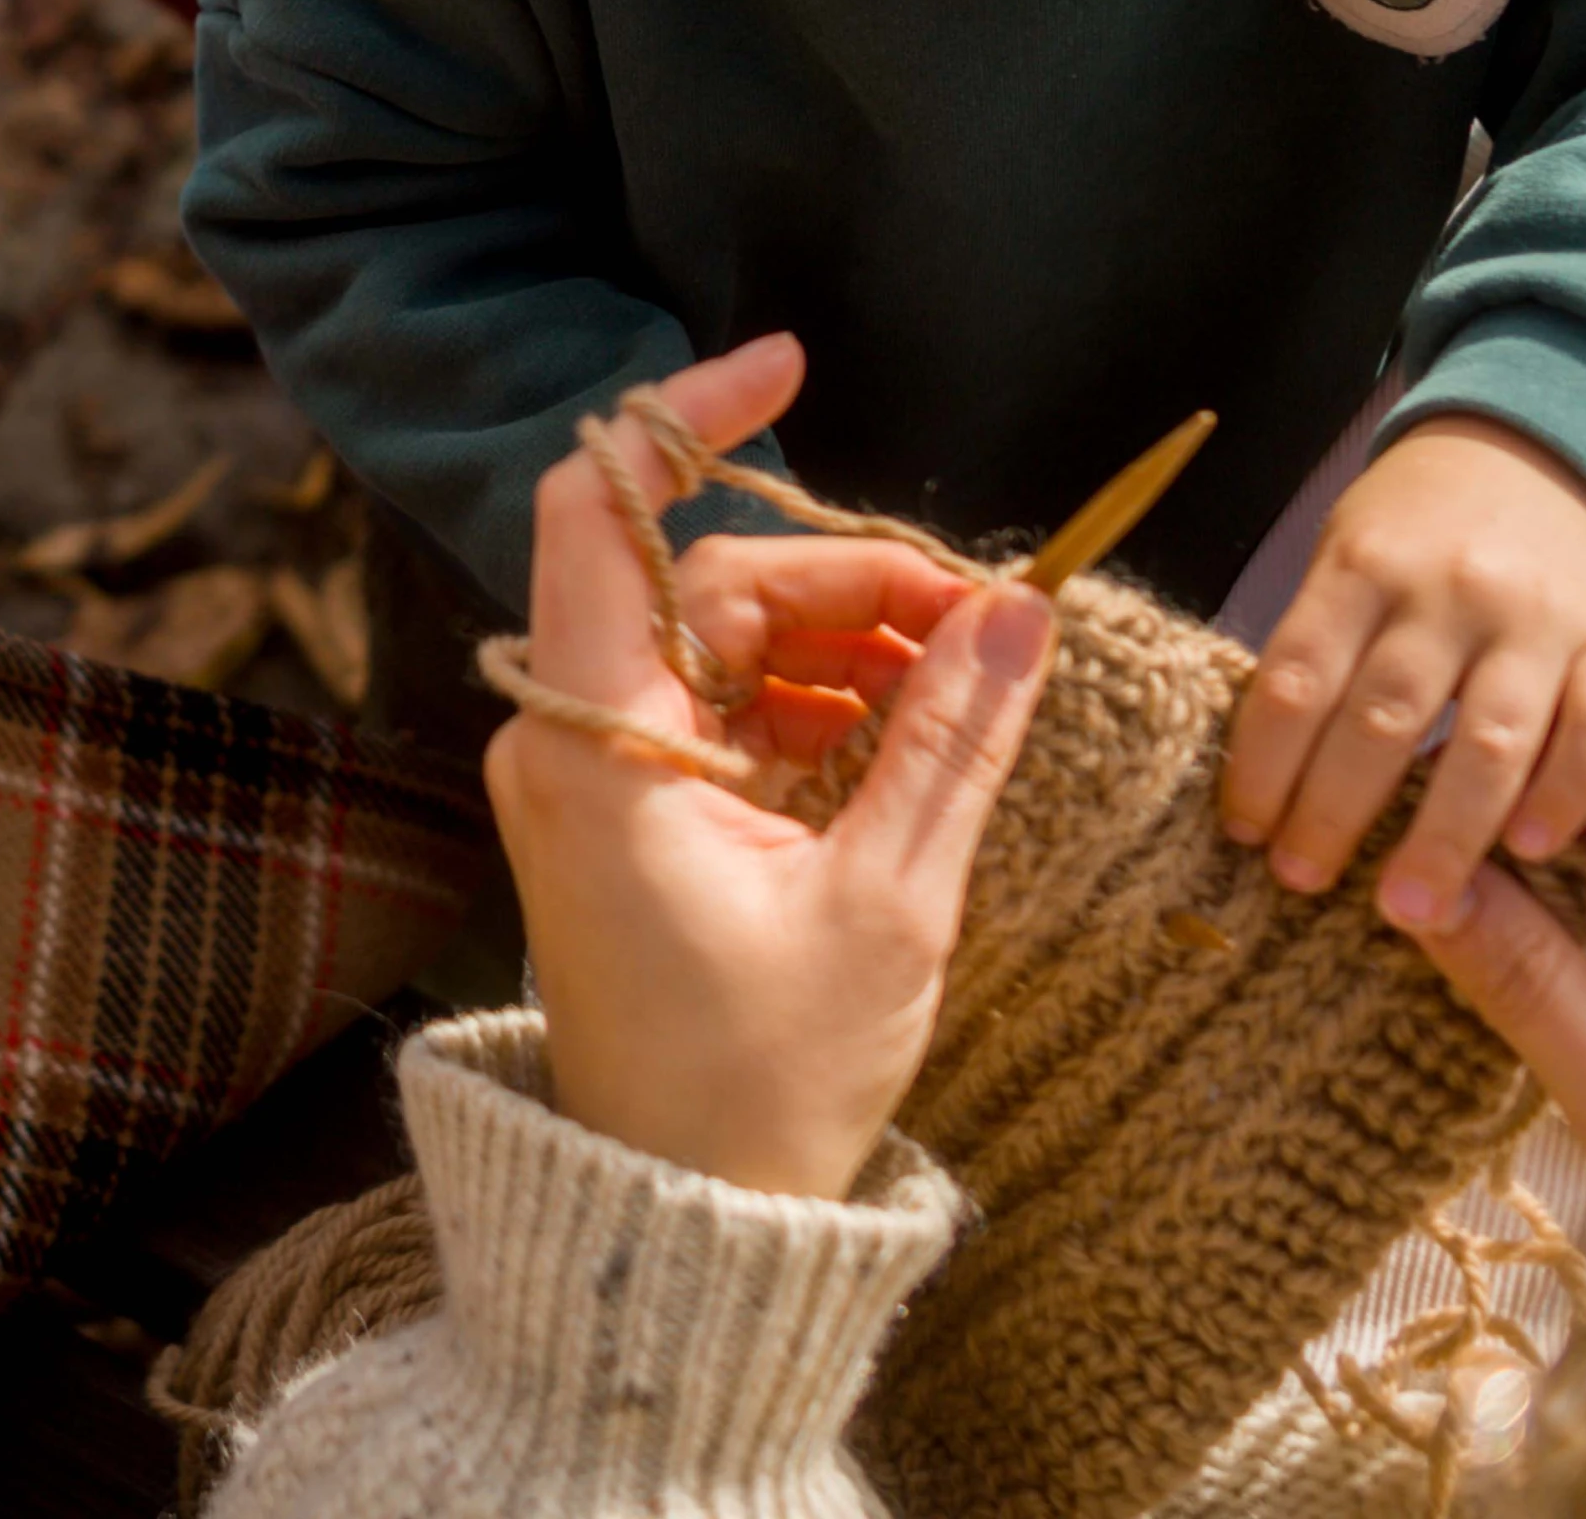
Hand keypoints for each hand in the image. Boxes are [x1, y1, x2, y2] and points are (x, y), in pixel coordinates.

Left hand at [492, 334, 1061, 1199]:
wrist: (682, 1223)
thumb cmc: (764, 1082)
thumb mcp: (889, 902)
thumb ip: (951, 742)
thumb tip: (1017, 611)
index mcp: (593, 742)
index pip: (604, 510)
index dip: (686, 420)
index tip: (791, 362)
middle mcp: (567, 737)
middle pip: (705, 583)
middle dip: (847, 577)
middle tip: (986, 619)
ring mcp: (591, 775)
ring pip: (722, 641)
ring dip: (845, 641)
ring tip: (968, 684)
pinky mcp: (626, 814)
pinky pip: (720, 707)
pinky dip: (813, 702)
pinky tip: (910, 732)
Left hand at [1221, 413, 1585, 929]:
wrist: (1535, 454)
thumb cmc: (1414, 532)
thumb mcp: (1344, 557)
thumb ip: (1318, 649)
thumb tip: (1264, 783)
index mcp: (1362, 566)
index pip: (1294, 678)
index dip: (1262, 764)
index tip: (1242, 834)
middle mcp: (1448, 590)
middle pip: (1382, 717)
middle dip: (1336, 812)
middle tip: (1303, 883)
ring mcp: (1539, 618)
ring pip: (1490, 739)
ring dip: (1447, 834)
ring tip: (1411, 909)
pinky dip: (1570, 795)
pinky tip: (1533, 852)